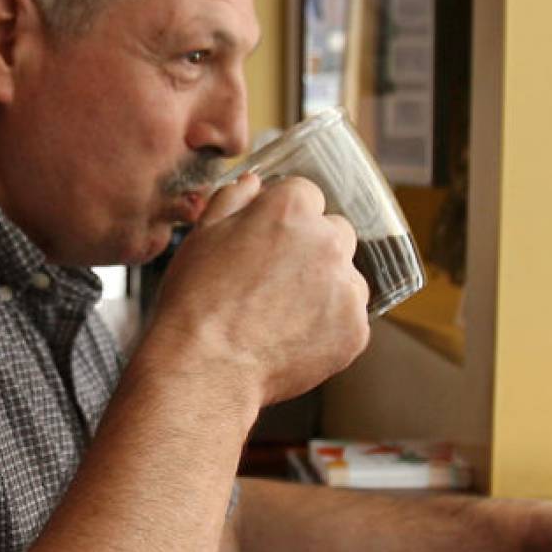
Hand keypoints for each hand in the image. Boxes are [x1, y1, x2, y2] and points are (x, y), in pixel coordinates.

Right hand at [142, 174, 369, 407]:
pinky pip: (348, 319)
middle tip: (272, 281)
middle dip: (311, 250)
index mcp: (291, 209)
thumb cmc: (195, 302)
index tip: (266, 242)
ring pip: (345, 277)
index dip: (283, 219)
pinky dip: (326, 328)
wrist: (205, 368)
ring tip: (279, 316)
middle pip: (334, 233)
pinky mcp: (355, 330)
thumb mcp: (201, 237)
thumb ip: (233, 200)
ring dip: (323, 288)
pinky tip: (289, 338)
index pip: (305, 195)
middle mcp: (328, 241)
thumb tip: (255, 183)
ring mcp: (347, 287)